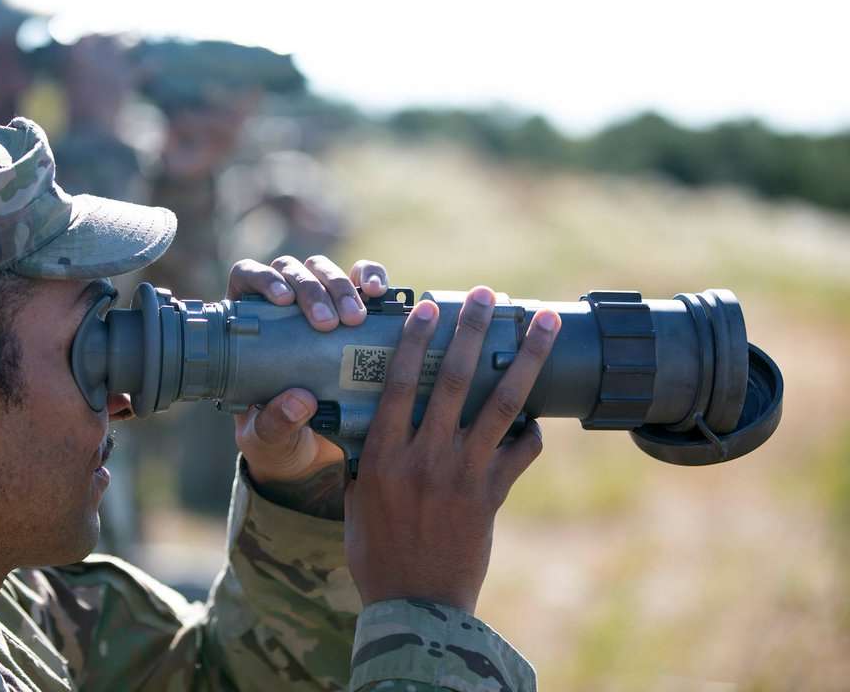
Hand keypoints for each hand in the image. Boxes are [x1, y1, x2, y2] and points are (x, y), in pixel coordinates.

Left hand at [225, 256, 387, 516]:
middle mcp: (282, 303)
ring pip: (325, 269)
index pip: (247, 276)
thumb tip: (299, 400)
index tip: (283, 300)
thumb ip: (275, 423)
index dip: (262, 278)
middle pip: (291, 270)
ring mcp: (320, 302)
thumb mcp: (269, 436)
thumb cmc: (277, 436)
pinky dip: (372, 276)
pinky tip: (378, 292)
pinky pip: (363, 279)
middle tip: (327, 323)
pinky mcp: (353, 308)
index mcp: (248, 324)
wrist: (311, 450)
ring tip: (354, 318)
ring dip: (340, 286)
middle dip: (311, 289)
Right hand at [345, 286, 560, 612]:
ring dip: (525, 360)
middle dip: (475, 331)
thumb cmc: (375, 553)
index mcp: (385, 455)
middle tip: (491, 295)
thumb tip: (357, 426)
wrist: (415, 604)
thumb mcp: (354, 501)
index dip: (416, 340)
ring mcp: (465, 474)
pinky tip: (537, 416)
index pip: (399, 382)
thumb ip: (362, 460)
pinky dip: (531, 431)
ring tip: (543, 324)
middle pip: (456, 380)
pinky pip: (521, 452)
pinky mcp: (493, 495)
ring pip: (502, 404)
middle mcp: (426, 456)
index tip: (430, 307)